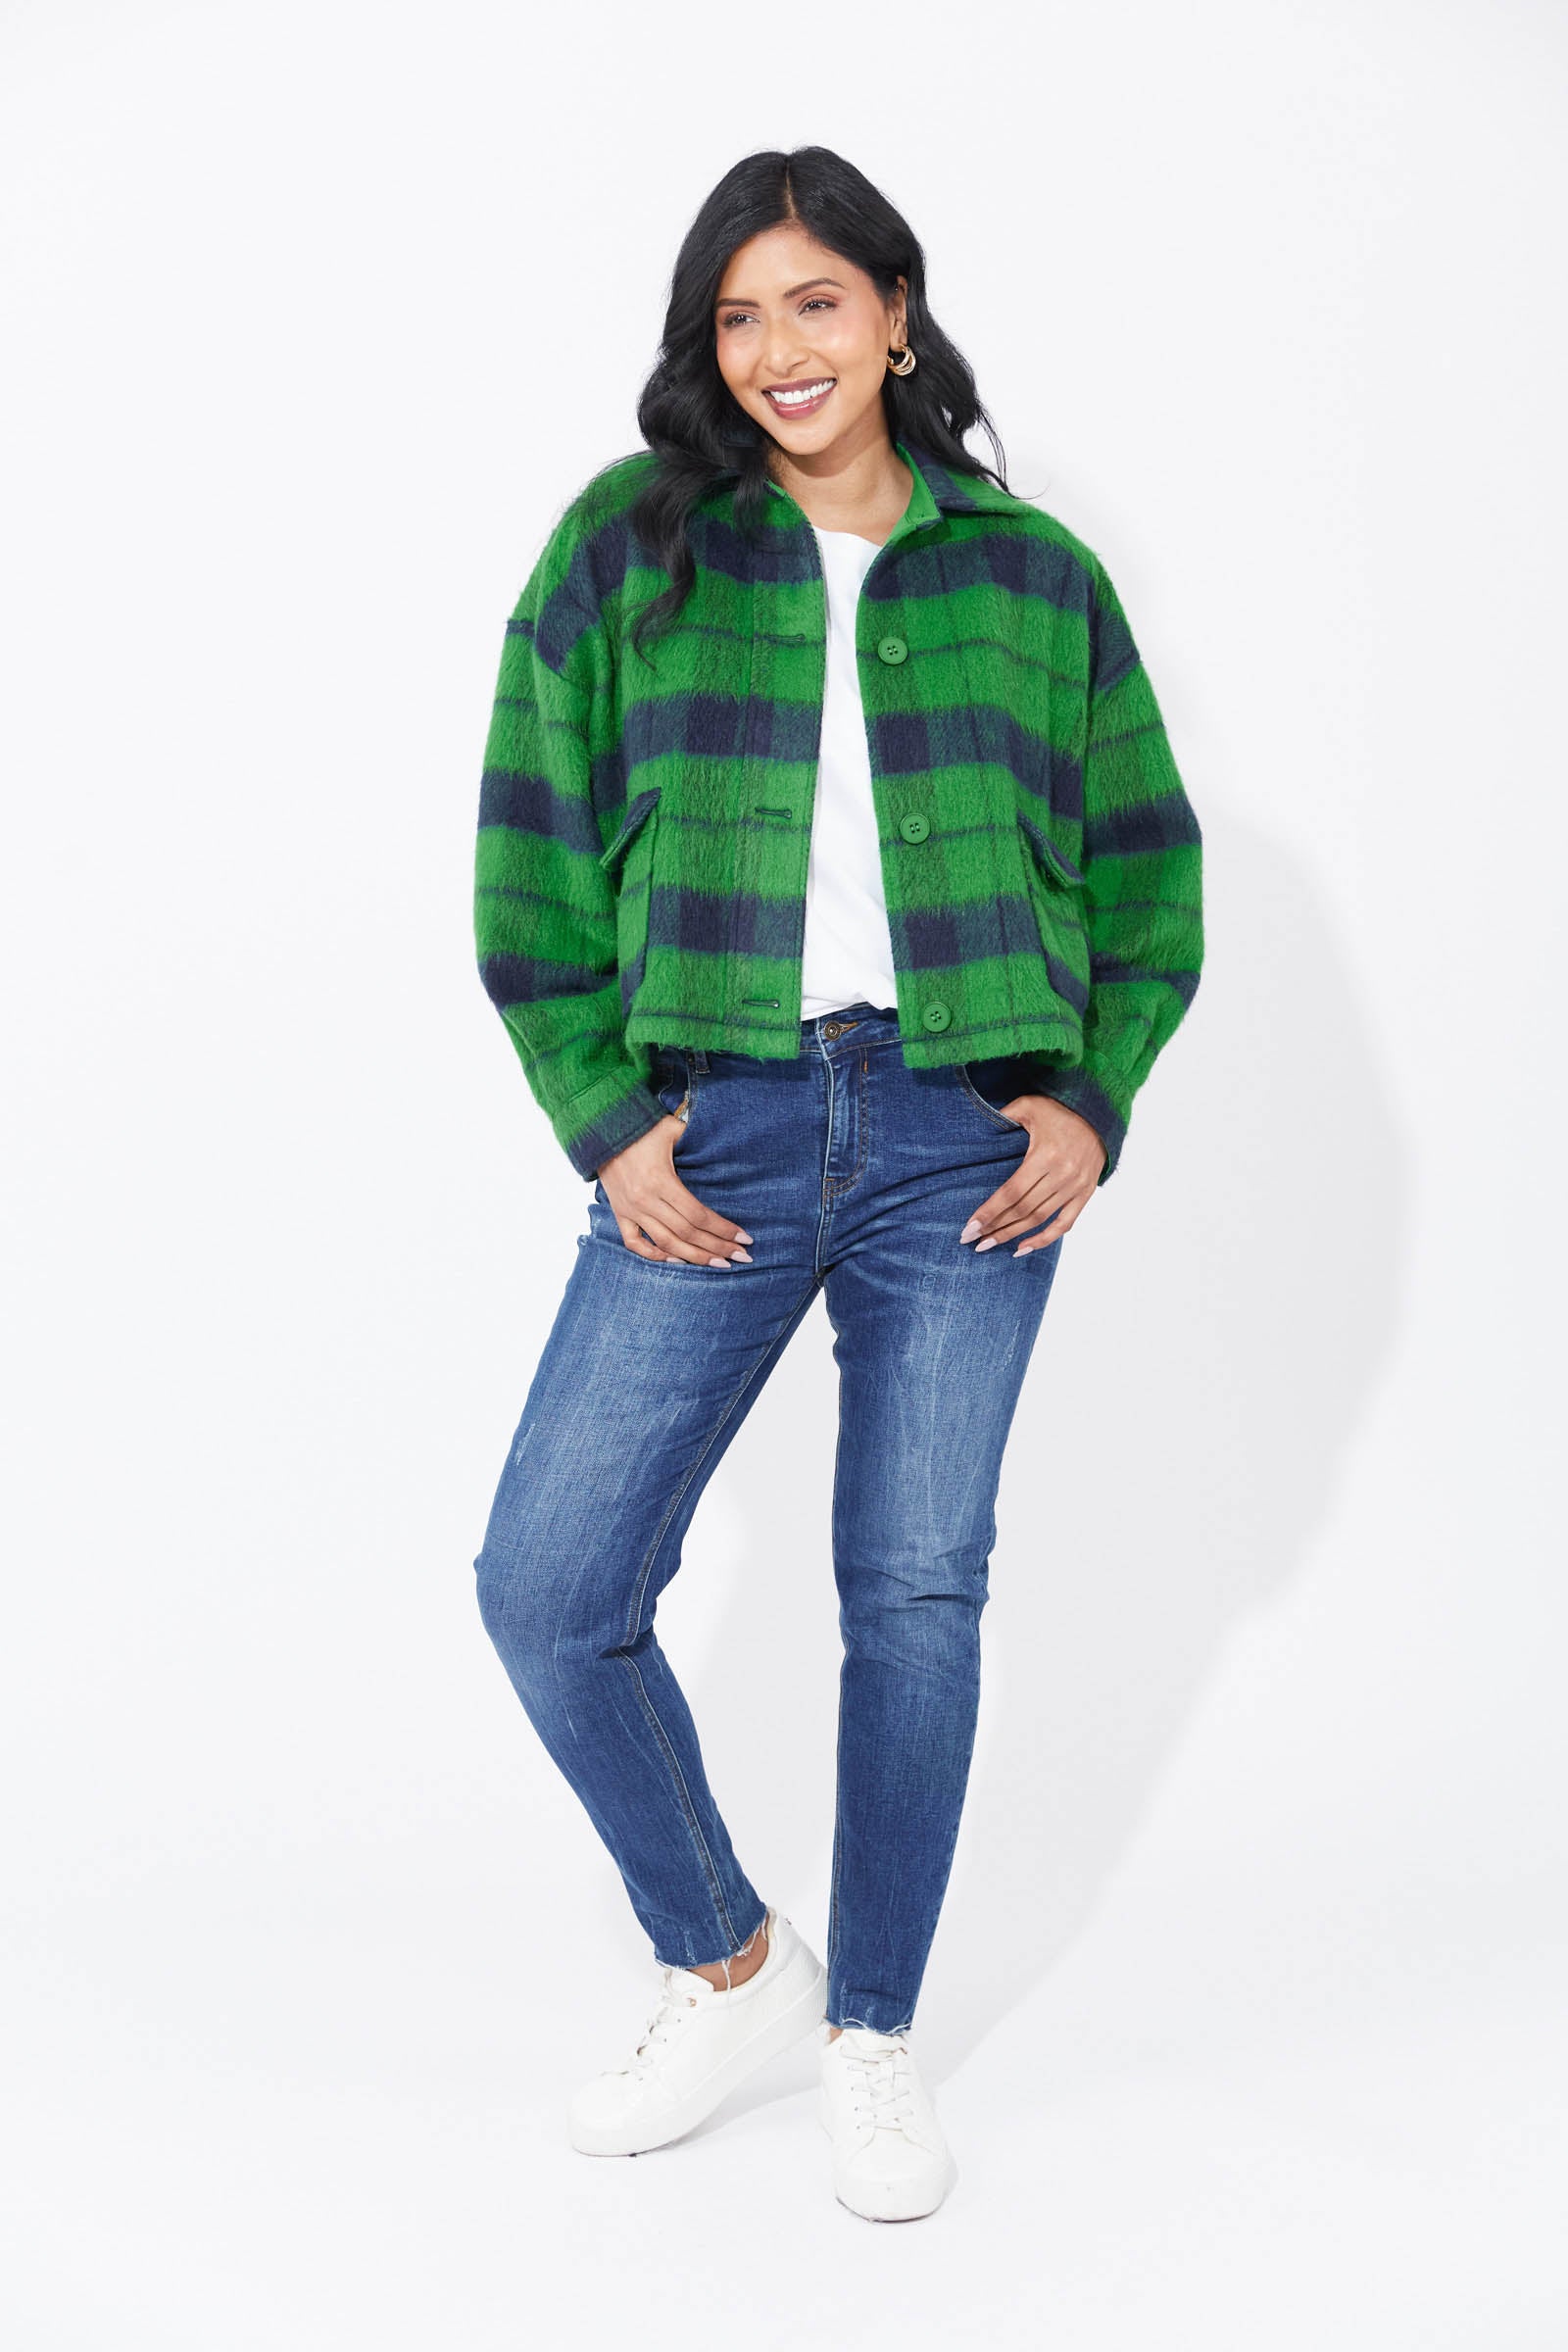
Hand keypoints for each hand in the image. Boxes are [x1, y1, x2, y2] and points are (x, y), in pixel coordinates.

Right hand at [599, 1115, 753, 1266]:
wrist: (600, 1130)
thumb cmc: (641, 1128)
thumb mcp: (671, 1128)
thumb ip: (697, 1138)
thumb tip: (722, 1143)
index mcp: (661, 1181)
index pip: (698, 1215)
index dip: (723, 1229)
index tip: (744, 1238)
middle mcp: (645, 1200)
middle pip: (687, 1233)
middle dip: (717, 1247)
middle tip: (740, 1257)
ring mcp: (630, 1210)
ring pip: (665, 1244)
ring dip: (694, 1257)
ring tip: (718, 1264)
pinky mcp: (619, 1214)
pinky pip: (635, 1243)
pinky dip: (655, 1256)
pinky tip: (677, 1260)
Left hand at [959, 1096, 1105, 1254]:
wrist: (1100, 1115)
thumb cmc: (1060, 1110)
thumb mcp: (1029, 1105)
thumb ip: (1004, 1116)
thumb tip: (977, 1128)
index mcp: (1046, 1155)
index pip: (1012, 1192)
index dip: (990, 1212)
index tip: (970, 1227)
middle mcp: (1062, 1174)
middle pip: (1023, 1209)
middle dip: (995, 1227)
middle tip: (973, 1240)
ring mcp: (1076, 1187)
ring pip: (1039, 1219)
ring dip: (1013, 1234)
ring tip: (989, 1245)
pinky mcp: (1085, 1194)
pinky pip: (1064, 1224)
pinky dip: (1044, 1239)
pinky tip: (1022, 1248)